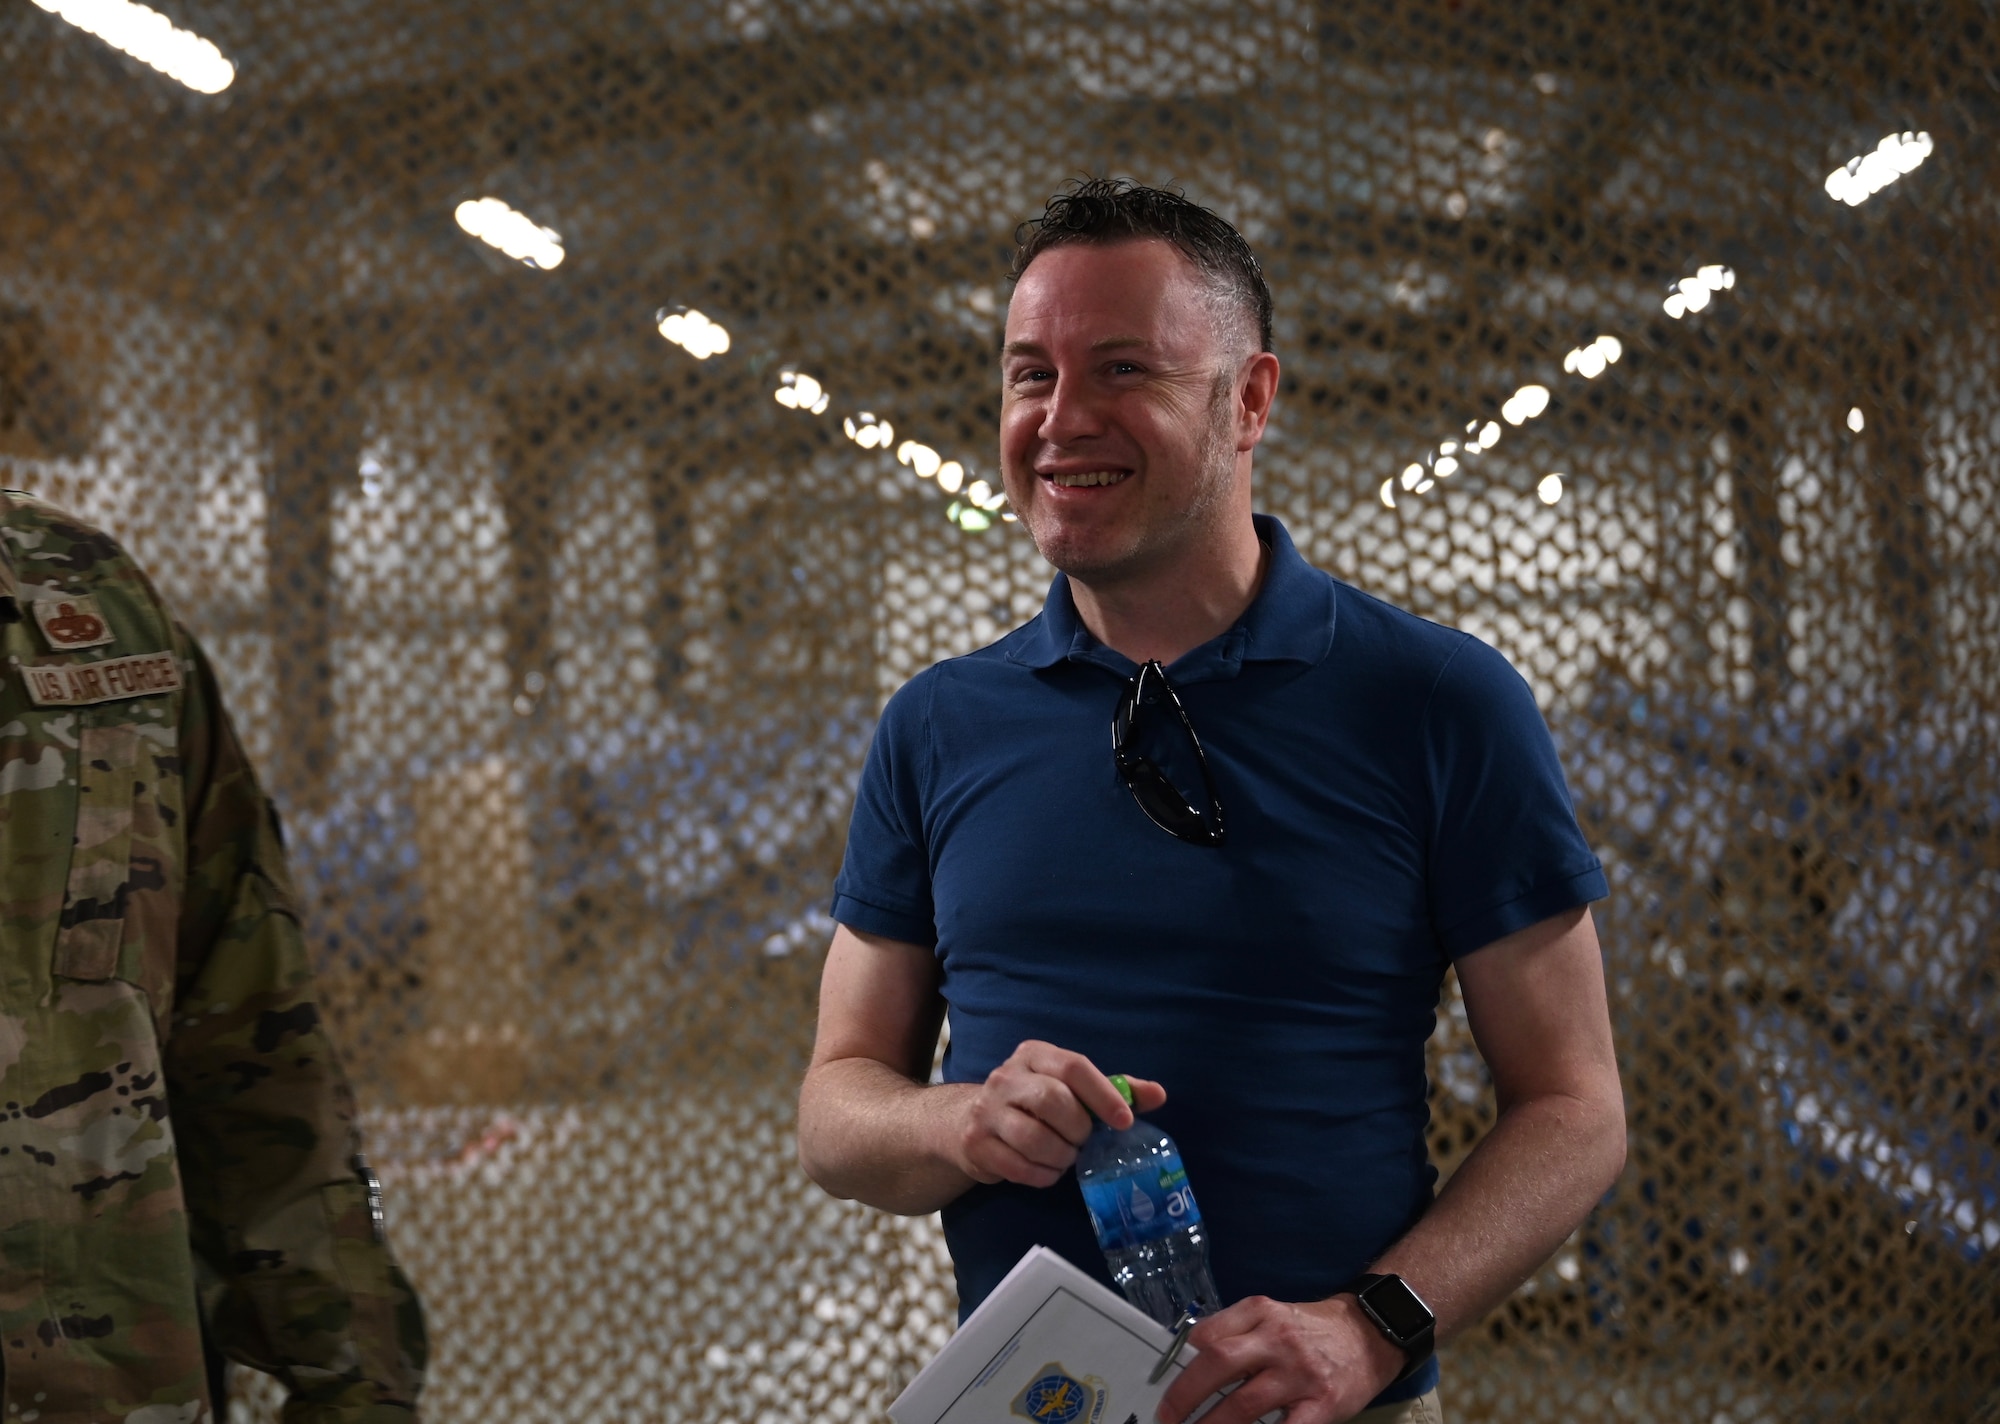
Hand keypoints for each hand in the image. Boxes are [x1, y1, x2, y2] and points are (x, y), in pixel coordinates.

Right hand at [949, 1040, 1165, 1187]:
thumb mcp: (1070, 1088)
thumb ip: (1113, 1090)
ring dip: (1061, 1156)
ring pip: (1034, 1138)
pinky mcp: (976, 1143)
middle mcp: (1006, 1077)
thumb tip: (1158, 1095)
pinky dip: (1042, 1175)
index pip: (1073, 1067)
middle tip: (1084, 1141)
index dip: (1103, 1095)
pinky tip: (1047, 1170)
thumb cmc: (1033, 1103)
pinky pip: (1019, 1166)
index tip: (1124, 1122)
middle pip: (1053, 1100)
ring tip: (1066, 1157)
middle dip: (1078, 1129)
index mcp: (1034, 1055)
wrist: (968, 1122)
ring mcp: (986, 1110)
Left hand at [1155, 1294, 1405, 1423]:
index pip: (1209, 1334)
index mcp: (1261, 1312)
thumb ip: (1234, 1330)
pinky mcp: (1322, 1404)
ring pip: (1244, 1404)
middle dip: (1185, 1395)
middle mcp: (1278, 1339)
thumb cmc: (1312, 1331)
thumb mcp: (1272, 1315)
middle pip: (1219, 1363)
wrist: (1370, 1335)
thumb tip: (1192, 1351)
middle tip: (1167, 1417)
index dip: (1182, 1362)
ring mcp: (1300, 1374)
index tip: (1166, 1385)